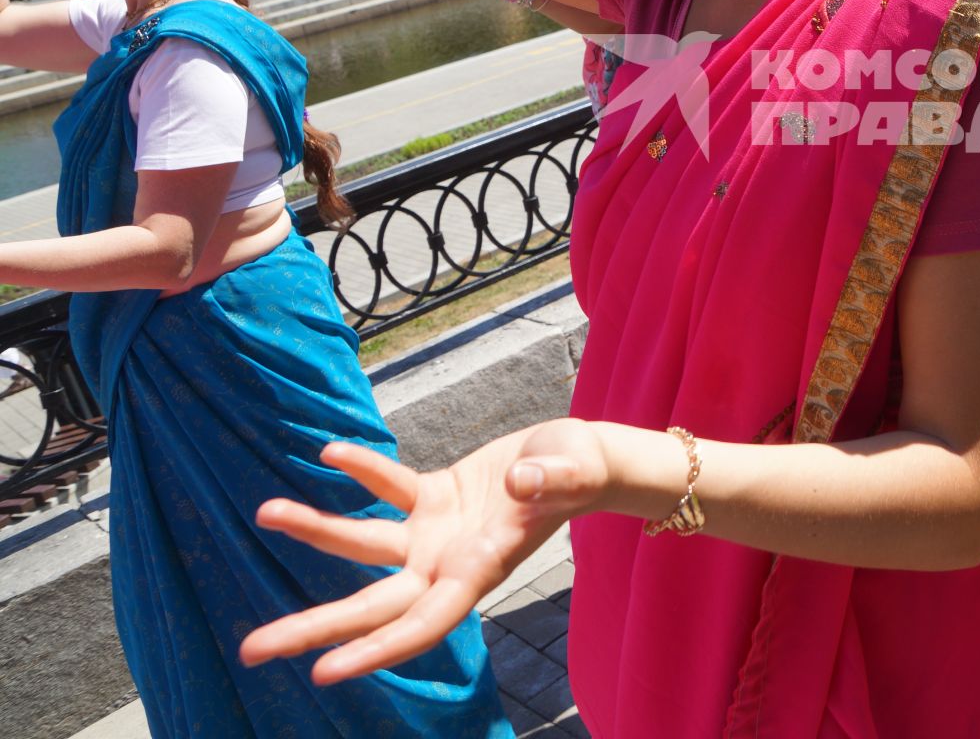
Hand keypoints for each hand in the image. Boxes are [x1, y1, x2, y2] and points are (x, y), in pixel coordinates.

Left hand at [240, 420, 607, 682]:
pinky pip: (388, 489)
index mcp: (479, 570)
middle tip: (251, 650)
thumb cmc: (584, 468)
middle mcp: (448, 563)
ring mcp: (436, 534)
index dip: (374, 650)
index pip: (421, 625)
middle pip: (373, 607)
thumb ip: (550, 479)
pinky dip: (360, 472)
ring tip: (266, 512)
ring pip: (364, 545)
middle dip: (313, 629)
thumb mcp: (575, 470)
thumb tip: (519, 480)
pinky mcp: (434, 499)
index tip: (322, 672)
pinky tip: (327, 453)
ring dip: (315, 530)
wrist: (580, 457)